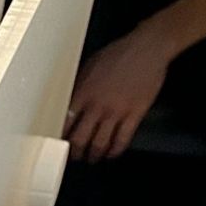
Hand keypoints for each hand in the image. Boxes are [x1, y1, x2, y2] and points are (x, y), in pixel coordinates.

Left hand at [65, 27, 169, 161]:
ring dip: (94, 155)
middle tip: (75, 157)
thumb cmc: (118, 53)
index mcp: (83, 93)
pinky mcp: (135, 113)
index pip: (64, 124)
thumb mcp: (89, 67)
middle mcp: (97, 105)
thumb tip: (67, 105)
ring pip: (99, 143)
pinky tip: (112, 153)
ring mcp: (117, 111)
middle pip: (79, 139)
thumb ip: (78, 88)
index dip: (59, 139)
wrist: (148, 47)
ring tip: (92, 158)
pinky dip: (115, 151)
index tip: (58, 146)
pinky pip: (122, 139)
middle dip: (75, 153)